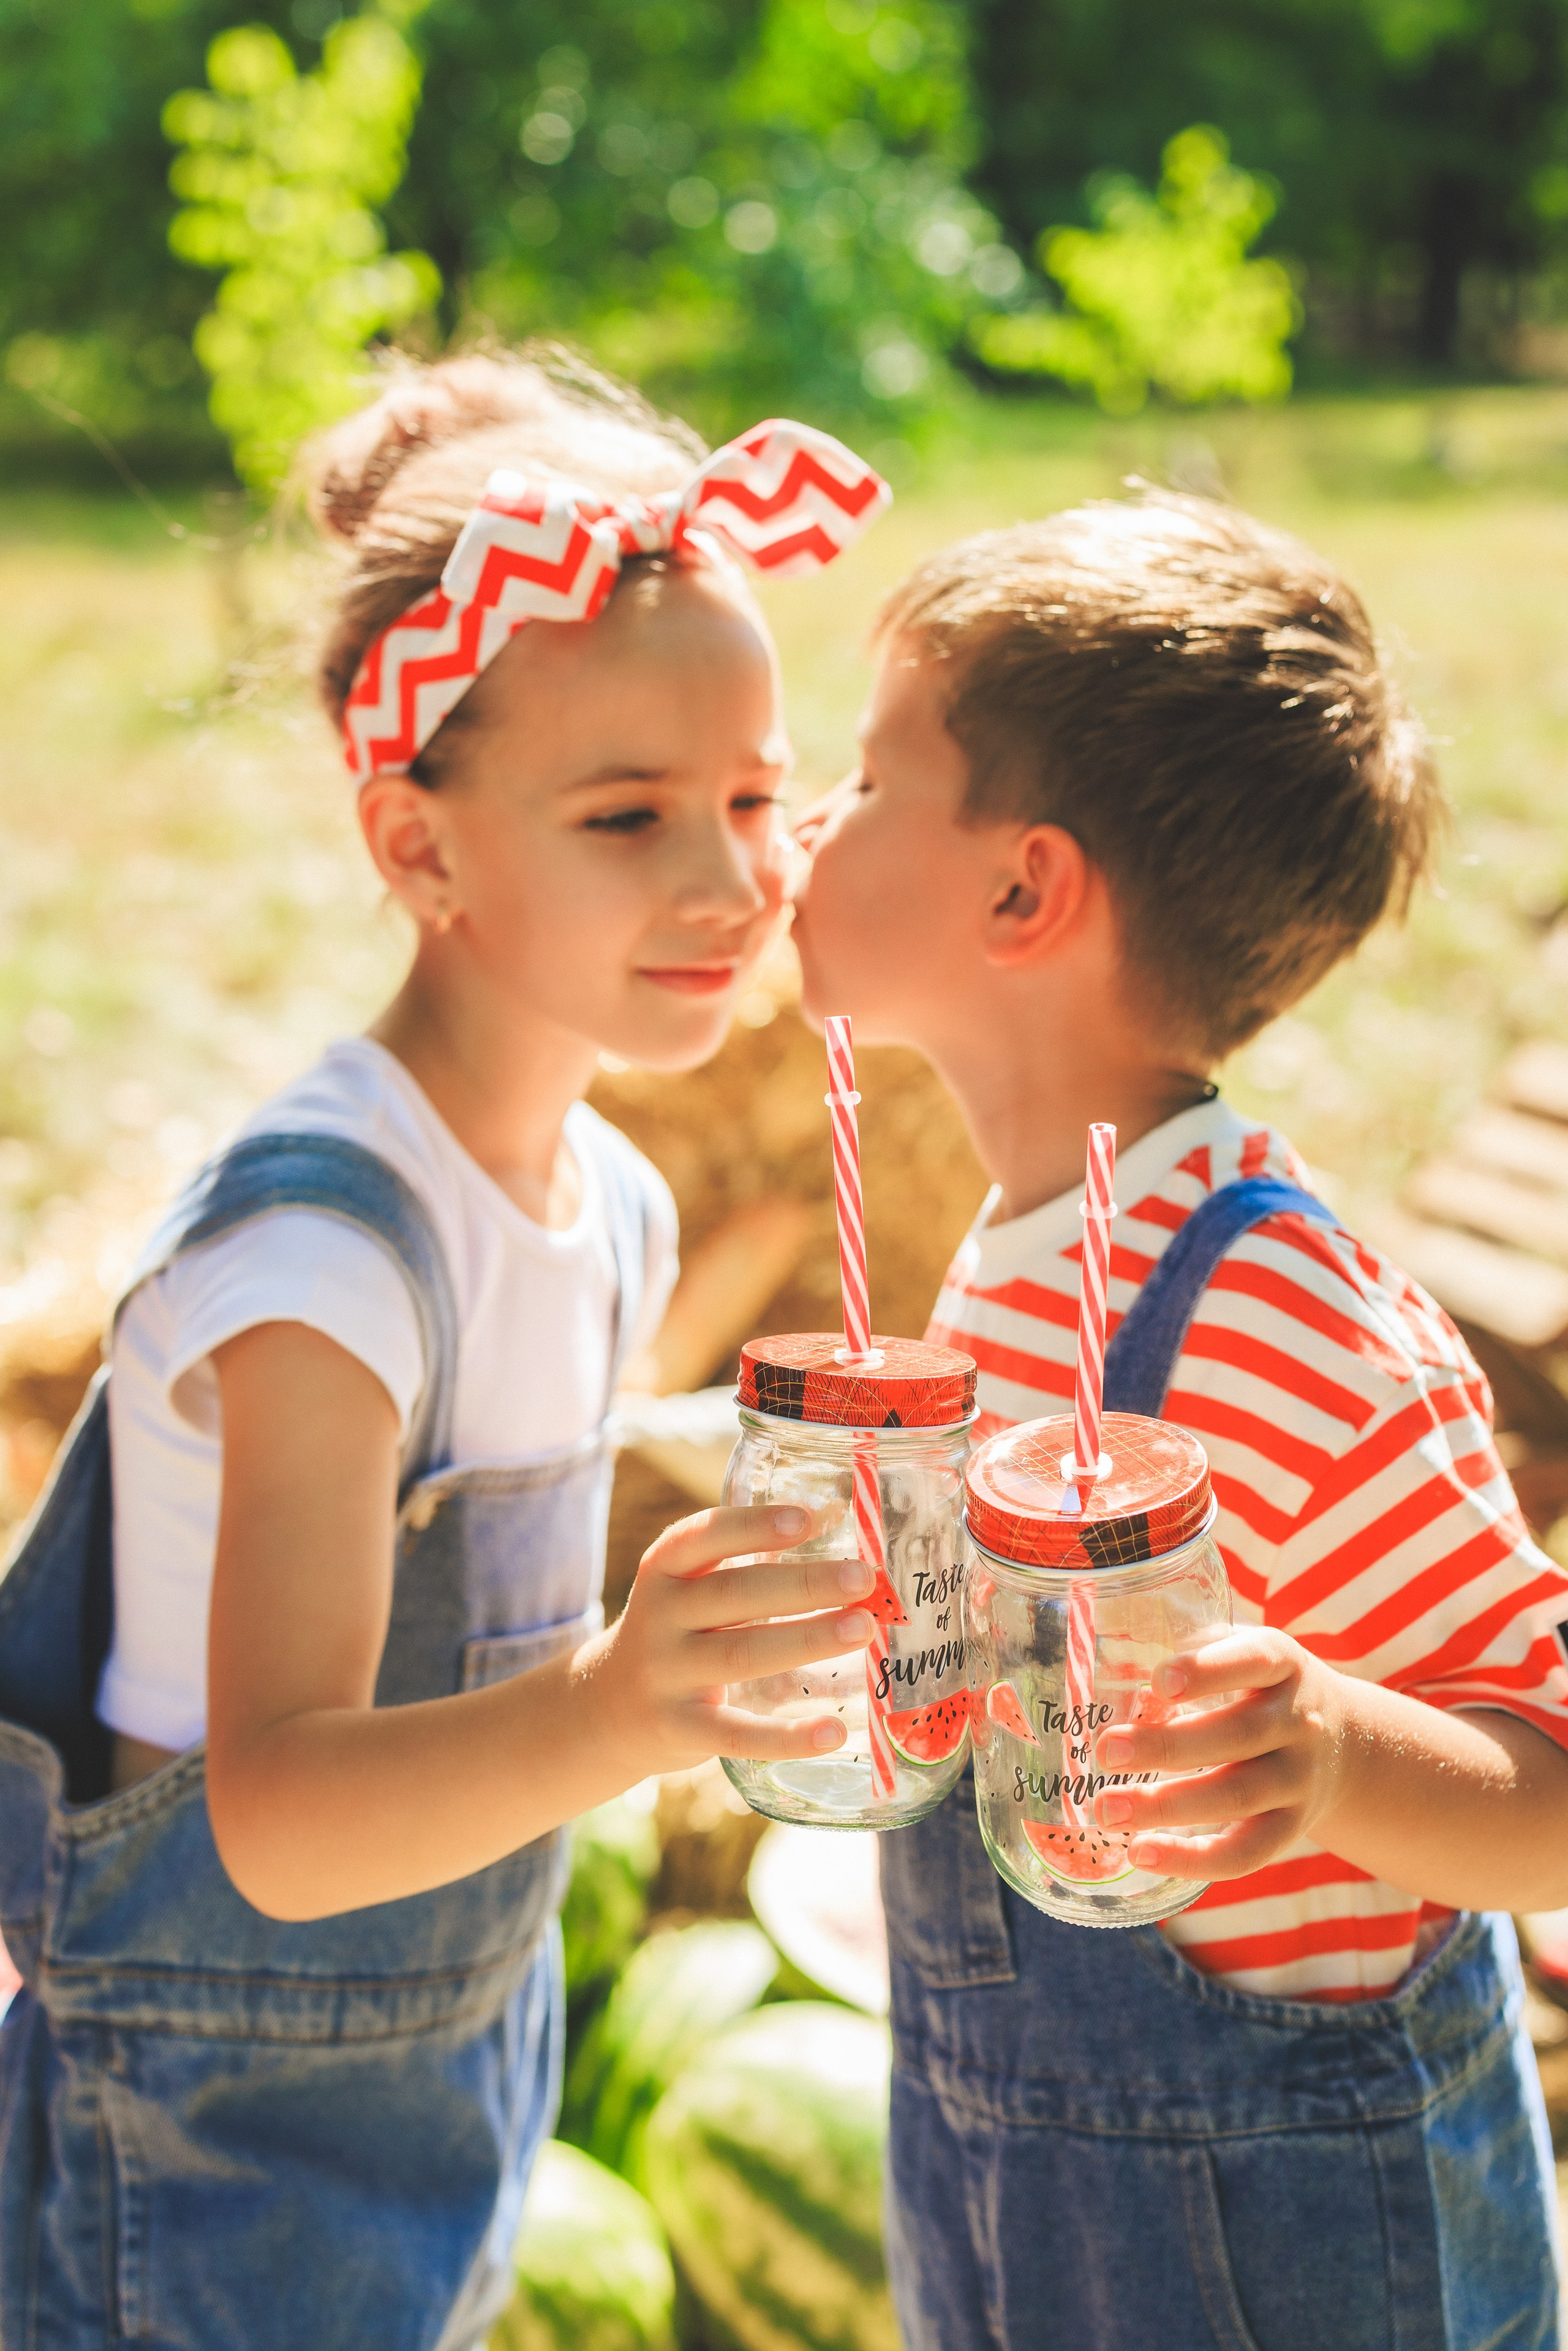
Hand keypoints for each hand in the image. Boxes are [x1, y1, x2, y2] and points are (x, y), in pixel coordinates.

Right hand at [586, 1503, 875, 1778]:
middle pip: (734, 1594)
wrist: (606, 1706)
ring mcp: (665, 1674)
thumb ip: (749, 1564)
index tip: (807, 1519)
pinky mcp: (679, 1728)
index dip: (753, 1525)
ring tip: (864, 1629)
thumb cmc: (677, 1631)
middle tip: (863, 1578)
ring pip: (740, 1654)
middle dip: (803, 1584)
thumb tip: (838, 1527)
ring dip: (807, 1640)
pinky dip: (786, 1736)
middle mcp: (659, 1616)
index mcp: (664, 1570)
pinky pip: (737, 1734)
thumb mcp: (689, 1588)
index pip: (703, 1536)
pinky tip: (834, 1730)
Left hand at [1091, 1629, 1352, 1879]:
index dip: (1208, 1670)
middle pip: (1238, 1735)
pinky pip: (1245, 1853)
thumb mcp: (1240, 1657)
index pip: (1254, 1660)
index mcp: (1283, 1664)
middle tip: (1106, 1752)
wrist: (1344, 1743)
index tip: (1158, 1681)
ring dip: (1166, 1806)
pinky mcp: (1292, 1829)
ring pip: (1237, 1796)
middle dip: (1167, 1746)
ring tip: (1106, 1810)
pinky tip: (1139, 1853)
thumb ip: (1190, 1662)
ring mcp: (1299, 1779)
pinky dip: (1191, 1859)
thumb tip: (1117, 1684)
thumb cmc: (1260, 1689)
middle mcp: (1300, 1720)